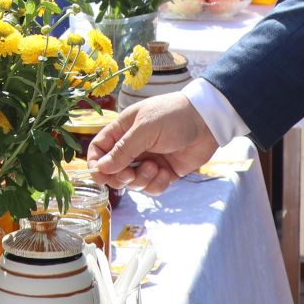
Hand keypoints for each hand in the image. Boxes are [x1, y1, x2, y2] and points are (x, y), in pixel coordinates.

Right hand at [86, 94, 219, 195]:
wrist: (207, 121)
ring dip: (142, 180)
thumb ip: (122, 150)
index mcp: (123, 130)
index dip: (96, 164)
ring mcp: (148, 160)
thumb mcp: (145, 129)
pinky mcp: (164, 172)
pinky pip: (152, 187)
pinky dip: (157, 184)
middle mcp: (133, 147)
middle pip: (113, 171)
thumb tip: (100, 169)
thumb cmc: (174, 116)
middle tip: (130, 174)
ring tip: (155, 167)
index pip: (99, 149)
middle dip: (119, 177)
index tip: (101, 175)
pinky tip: (167, 173)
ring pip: (133, 182)